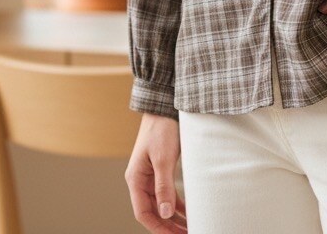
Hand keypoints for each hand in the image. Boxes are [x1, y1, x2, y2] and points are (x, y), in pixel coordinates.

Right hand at [125, 113, 187, 231]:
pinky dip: (178, 202)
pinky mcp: (161, 169)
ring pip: (161, 203)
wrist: (165, 105)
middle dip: (168, 226)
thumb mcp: (163, 158)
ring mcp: (151, 175)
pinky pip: (168, 192)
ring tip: (191, 227)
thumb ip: (164, 186)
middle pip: (153, 211)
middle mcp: (141, 180)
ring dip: (174, 217)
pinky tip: (189, 210)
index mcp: (136, 179)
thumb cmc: (162, 129)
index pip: (143, 213)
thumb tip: (166, 213)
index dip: (158, 228)